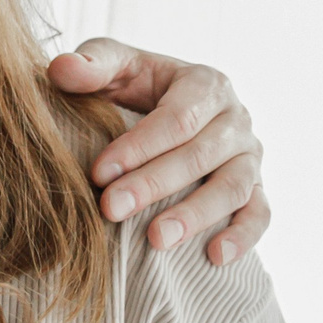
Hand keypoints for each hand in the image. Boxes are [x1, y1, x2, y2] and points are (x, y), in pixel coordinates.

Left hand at [50, 38, 267, 265]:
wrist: (160, 113)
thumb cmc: (133, 89)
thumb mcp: (115, 68)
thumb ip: (91, 64)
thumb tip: (62, 69)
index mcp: (205, 85)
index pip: (178, 118)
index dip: (139, 146)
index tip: (98, 173)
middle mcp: (235, 119)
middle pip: (202, 155)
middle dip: (155, 184)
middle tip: (112, 209)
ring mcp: (249, 157)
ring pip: (234, 187)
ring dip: (197, 215)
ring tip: (156, 241)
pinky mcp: (255, 189)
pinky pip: (260, 213)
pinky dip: (243, 236)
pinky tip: (215, 258)